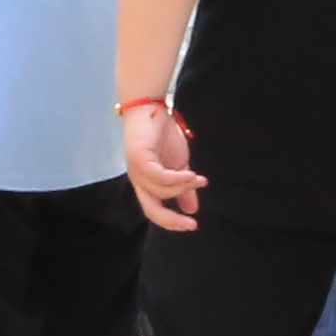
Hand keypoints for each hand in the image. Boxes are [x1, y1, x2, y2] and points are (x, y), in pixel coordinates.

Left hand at [122, 97, 201, 233]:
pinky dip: (177, 178)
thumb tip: (192, 210)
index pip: (154, 211)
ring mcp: (136, 169)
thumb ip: (183, 188)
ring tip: (199, 179)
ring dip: (183, 187)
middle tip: (192, 224)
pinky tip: (192, 175)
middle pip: (151, 209)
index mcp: (146, 184)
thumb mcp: (179, 166)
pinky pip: (159, 176)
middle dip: (171, 220)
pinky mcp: (138, 157)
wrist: (152, 109)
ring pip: (161, 191)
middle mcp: (138, 180)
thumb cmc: (162, 136)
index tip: (193, 226)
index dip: (171, 222)